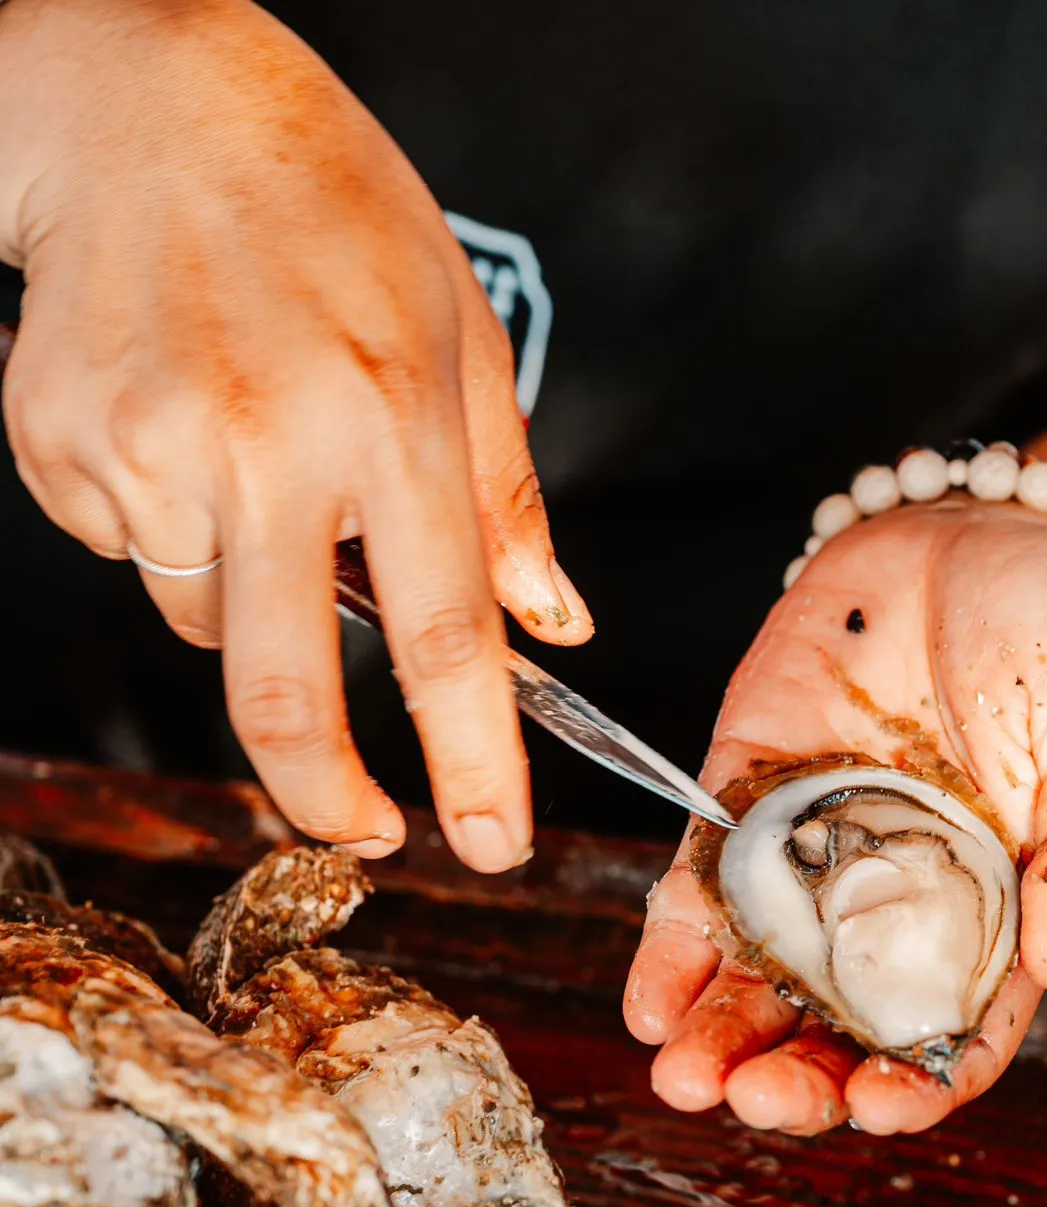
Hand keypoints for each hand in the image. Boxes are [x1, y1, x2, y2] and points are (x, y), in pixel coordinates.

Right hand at [0, 0, 589, 870]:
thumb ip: (505, 493)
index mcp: (390, 416)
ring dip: (245, 589)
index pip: (444, 638)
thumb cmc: (318, 201)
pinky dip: (166, 528)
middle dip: (328, 792)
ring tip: (248, 450)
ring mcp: (152, 451)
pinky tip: (179, 423)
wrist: (139, 97)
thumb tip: (552, 624)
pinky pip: (132, 559)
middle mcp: (267, 445)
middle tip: (360, 825)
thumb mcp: (457, 328)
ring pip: (209, 623)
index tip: (491, 840)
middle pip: (289, 695)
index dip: (472, 763)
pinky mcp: (65, 451)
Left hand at [625, 498, 1046, 1135]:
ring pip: (761, 977)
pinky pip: (702, 887)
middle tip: (757, 1101)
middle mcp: (896, 908)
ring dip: (720, 1035)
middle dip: (797, 1077)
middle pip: (841, 1026)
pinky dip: (673, 949)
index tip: (883, 1108)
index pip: (954, 1032)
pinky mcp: (747, 798)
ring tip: (685, 1078)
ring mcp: (816, 859)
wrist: (982, 527)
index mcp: (994, 917)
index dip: (920, 1084)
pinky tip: (651, 1005)